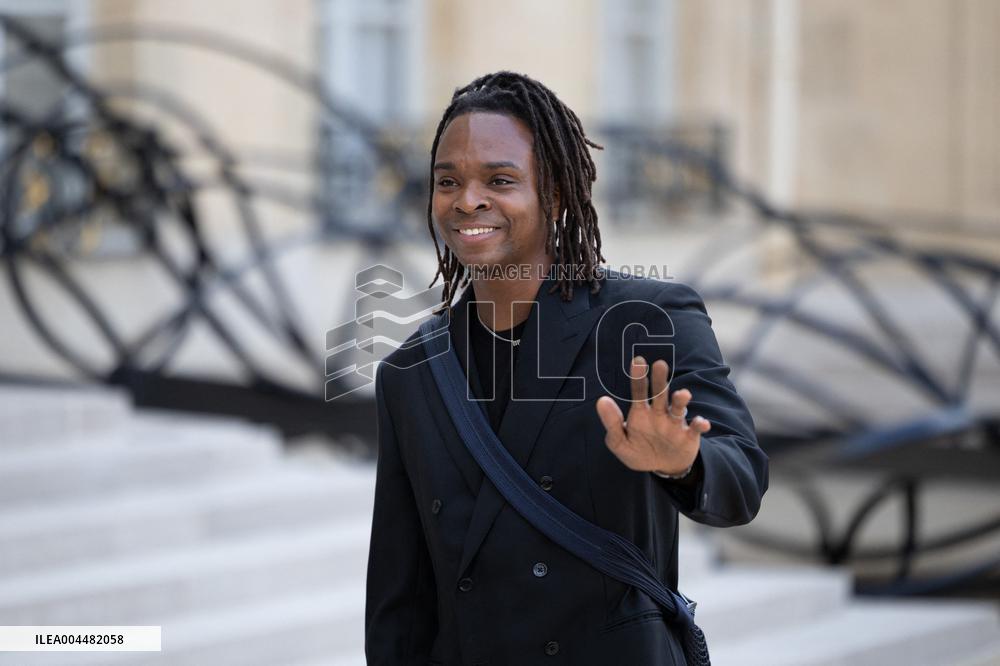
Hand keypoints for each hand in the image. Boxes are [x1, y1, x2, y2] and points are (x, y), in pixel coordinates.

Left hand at [596, 356, 710, 474]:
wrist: (662, 468)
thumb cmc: (639, 451)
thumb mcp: (619, 442)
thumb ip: (612, 423)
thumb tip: (602, 400)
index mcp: (641, 412)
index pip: (639, 391)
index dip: (638, 377)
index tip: (638, 361)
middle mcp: (659, 413)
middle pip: (660, 393)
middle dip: (660, 380)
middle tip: (660, 364)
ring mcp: (674, 424)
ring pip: (678, 407)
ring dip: (681, 399)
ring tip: (682, 394)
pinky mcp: (689, 436)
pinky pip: (695, 428)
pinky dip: (699, 424)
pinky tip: (701, 423)